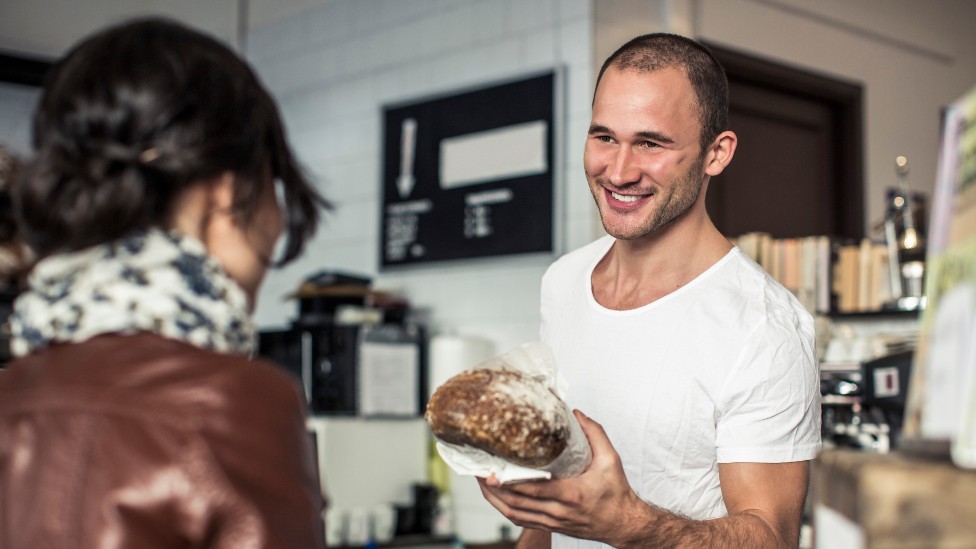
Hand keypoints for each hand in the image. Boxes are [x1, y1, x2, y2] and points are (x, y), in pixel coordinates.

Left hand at [477, 410, 648, 546]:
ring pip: (515, 514)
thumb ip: (595, 434)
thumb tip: (577, 414)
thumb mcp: (611, 460)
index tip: (491, 473)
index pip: (534, 490)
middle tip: (476, 472)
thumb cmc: (616, 493)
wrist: (622, 524)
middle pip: (517, 503)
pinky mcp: (550, 526)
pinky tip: (496, 498)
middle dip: (492, 489)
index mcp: (572, 494)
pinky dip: (505, 509)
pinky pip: (521, 520)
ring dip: (494, 500)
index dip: (509, 483)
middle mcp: (559, 511)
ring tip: (480, 482)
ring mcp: (553, 521)